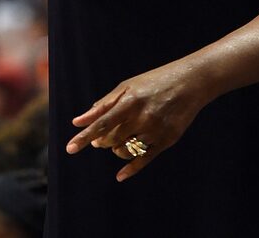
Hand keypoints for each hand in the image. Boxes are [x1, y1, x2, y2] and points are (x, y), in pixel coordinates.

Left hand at [65, 58, 213, 181]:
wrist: (189, 83)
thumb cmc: (152, 82)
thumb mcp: (127, 87)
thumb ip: (103, 104)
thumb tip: (78, 121)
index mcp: (130, 101)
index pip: (102, 123)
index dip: (84, 136)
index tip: (70, 149)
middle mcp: (143, 117)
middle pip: (112, 139)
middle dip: (101, 141)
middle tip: (99, 140)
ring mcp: (156, 130)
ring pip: (125, 151)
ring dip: (115, 150)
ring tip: (116, 142)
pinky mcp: (167, 141)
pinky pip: (144, 160)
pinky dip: (130, 168)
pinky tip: (120, 176)